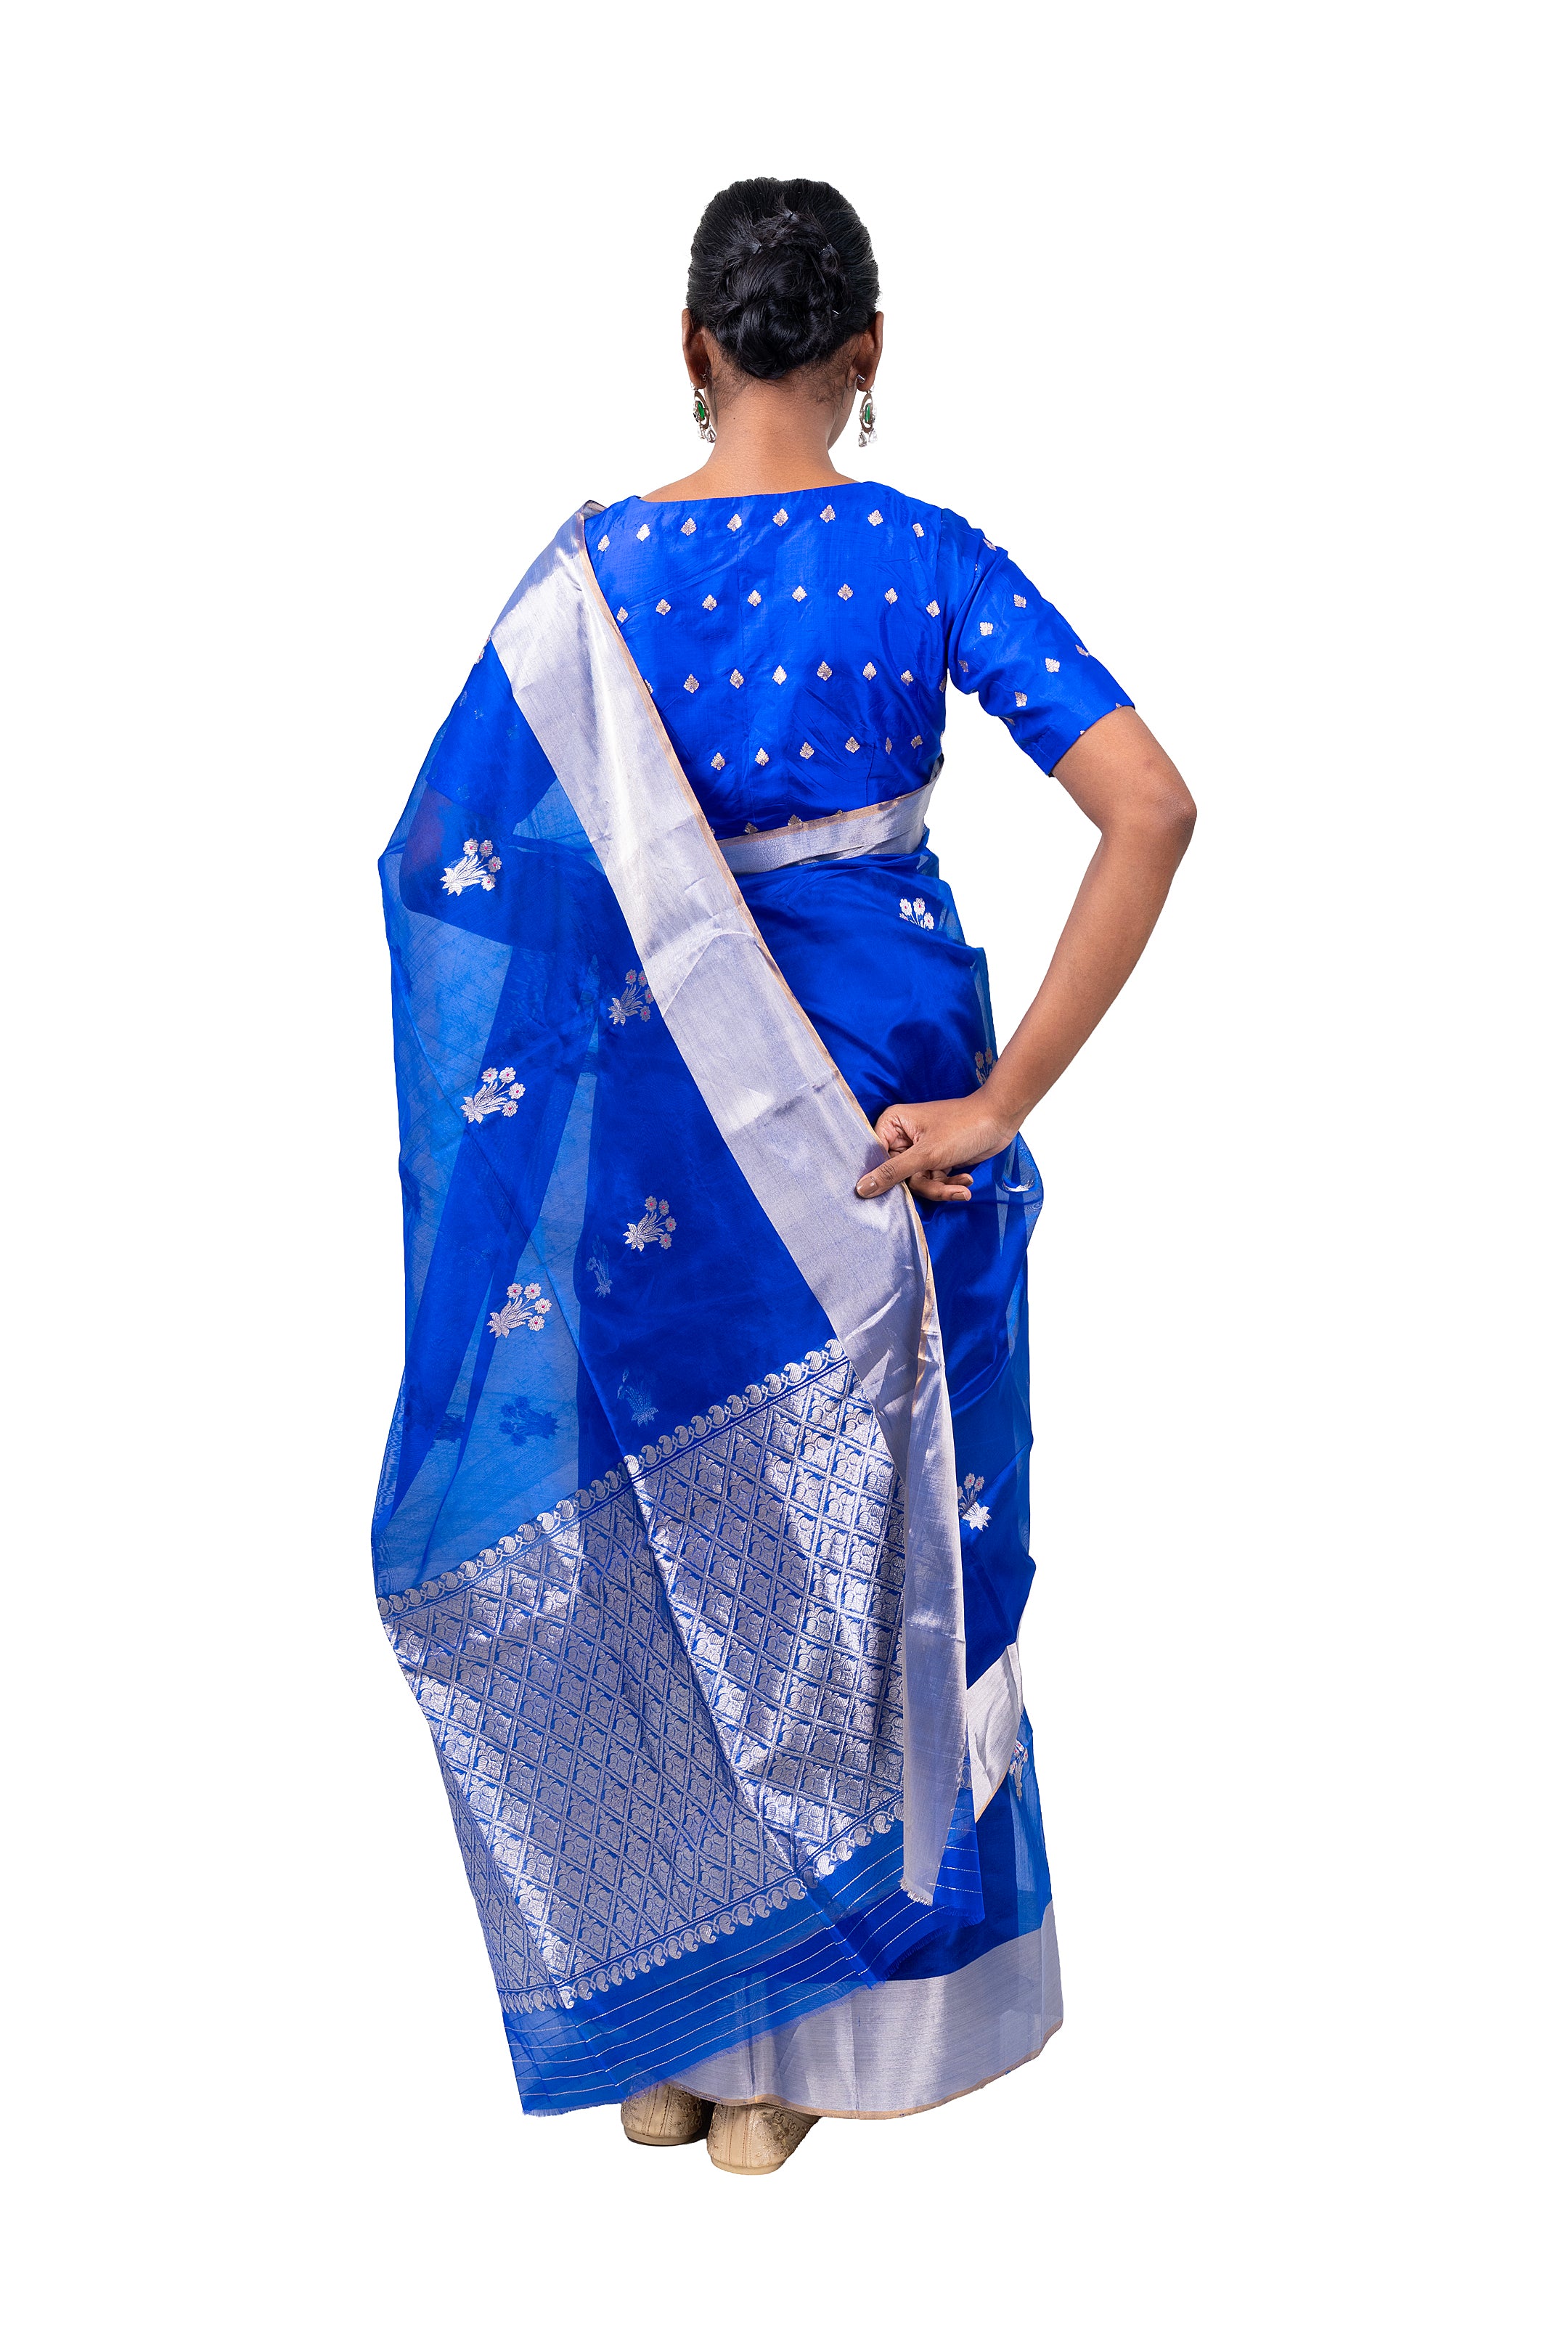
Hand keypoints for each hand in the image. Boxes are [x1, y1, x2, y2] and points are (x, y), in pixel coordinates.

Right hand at [855, 1093, 1019, 1203]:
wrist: (1001, 1120)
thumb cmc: (963, 1127)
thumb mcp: (926, 1154)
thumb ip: (893, 1173)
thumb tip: (861, 1189)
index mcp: (893, 1124)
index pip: (877, 1158)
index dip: (885, 1177)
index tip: (896, 1193)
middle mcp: (904, 1136)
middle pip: (900, 1175)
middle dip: (926, 1185)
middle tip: (944, 1188)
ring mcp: (921, 1149)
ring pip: (920, 1181)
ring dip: (942, 1188)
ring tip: (963, 1187)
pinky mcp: (938, 1158)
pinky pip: (935, 1180)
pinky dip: (950, 1184)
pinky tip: (966, 1180)